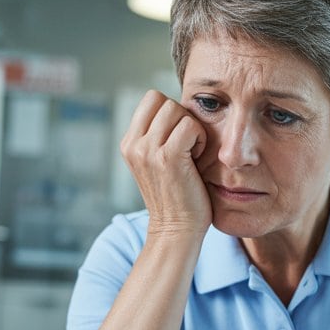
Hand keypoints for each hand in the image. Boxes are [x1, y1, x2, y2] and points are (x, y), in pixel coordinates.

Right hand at [120, 90, 211, 239]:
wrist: (176, 230)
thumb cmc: (177, 196)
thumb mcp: (158, 161)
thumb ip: (160, 135)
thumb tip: (180, 107)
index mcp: (129, 143)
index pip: (151, 99)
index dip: (170, 111)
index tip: (178, 137)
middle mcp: (133, 144)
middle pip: (162, 99)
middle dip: (181, 116)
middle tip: (187, 145)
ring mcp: (148, 150)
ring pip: (176, 109)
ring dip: (191, 127)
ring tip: (191, 152)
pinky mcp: (167, 157)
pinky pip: (190, 126)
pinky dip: (200, 138)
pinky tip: (197, 159)